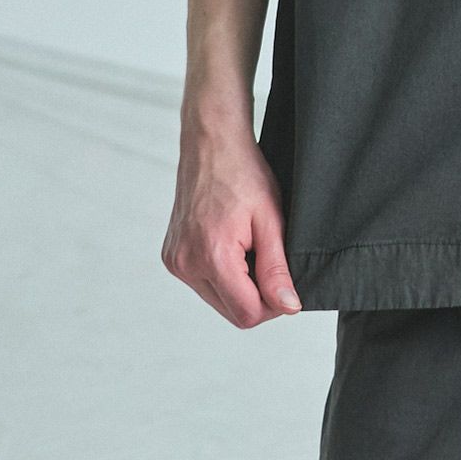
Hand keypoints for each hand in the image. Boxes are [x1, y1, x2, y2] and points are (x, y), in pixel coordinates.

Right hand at [161, 125, 302, 325]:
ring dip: (239, 286)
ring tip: (249, 247)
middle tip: (270, 260)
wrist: (212, 145)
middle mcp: (186, 264)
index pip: (247, 314)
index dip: (273, 305)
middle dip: (256, 296)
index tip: (285, 281)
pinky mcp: (171, 256)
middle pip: (231, 311)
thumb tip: (289, 307)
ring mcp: (175, 260)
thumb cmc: (244, 174)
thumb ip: (277, 268)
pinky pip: (202, 283)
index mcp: (211, 256)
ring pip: (217, 300)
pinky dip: (221, 274)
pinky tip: (232, 245)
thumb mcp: (271, 219)